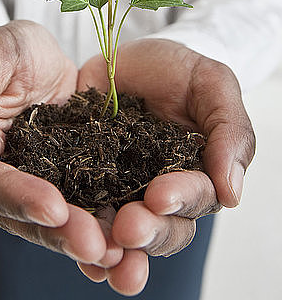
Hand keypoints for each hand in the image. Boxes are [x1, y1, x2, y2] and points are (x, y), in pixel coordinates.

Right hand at [0, 20, 120, 265]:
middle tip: (95, 246)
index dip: (18, 197)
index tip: (55, 208)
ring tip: (118, 255)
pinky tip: (127, 247)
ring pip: (51, 220)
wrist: (40, 53)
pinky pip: (79, 207)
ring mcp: (31, 181)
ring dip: (81, 240)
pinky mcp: (62, 179)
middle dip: (57, 232)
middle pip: (20, 214)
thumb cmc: (10, 48)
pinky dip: (100, 226)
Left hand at [77, 39, 255, 294]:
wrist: (124, 56)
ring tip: (102, 249)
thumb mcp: (211, 82)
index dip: (181, 200)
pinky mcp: (85, 182)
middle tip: (129, 225)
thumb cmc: (174, 68)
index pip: (197, 198)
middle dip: (148, 231)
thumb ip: (230, 129)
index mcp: (197, 171)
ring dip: (117, 247)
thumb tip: (232, 194)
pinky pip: (85, 216)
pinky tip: (75, 247)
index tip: (159, 195)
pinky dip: (82, 236)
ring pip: (125, 233)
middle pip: (163, 228)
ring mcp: (121, 189)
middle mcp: (160, 190)